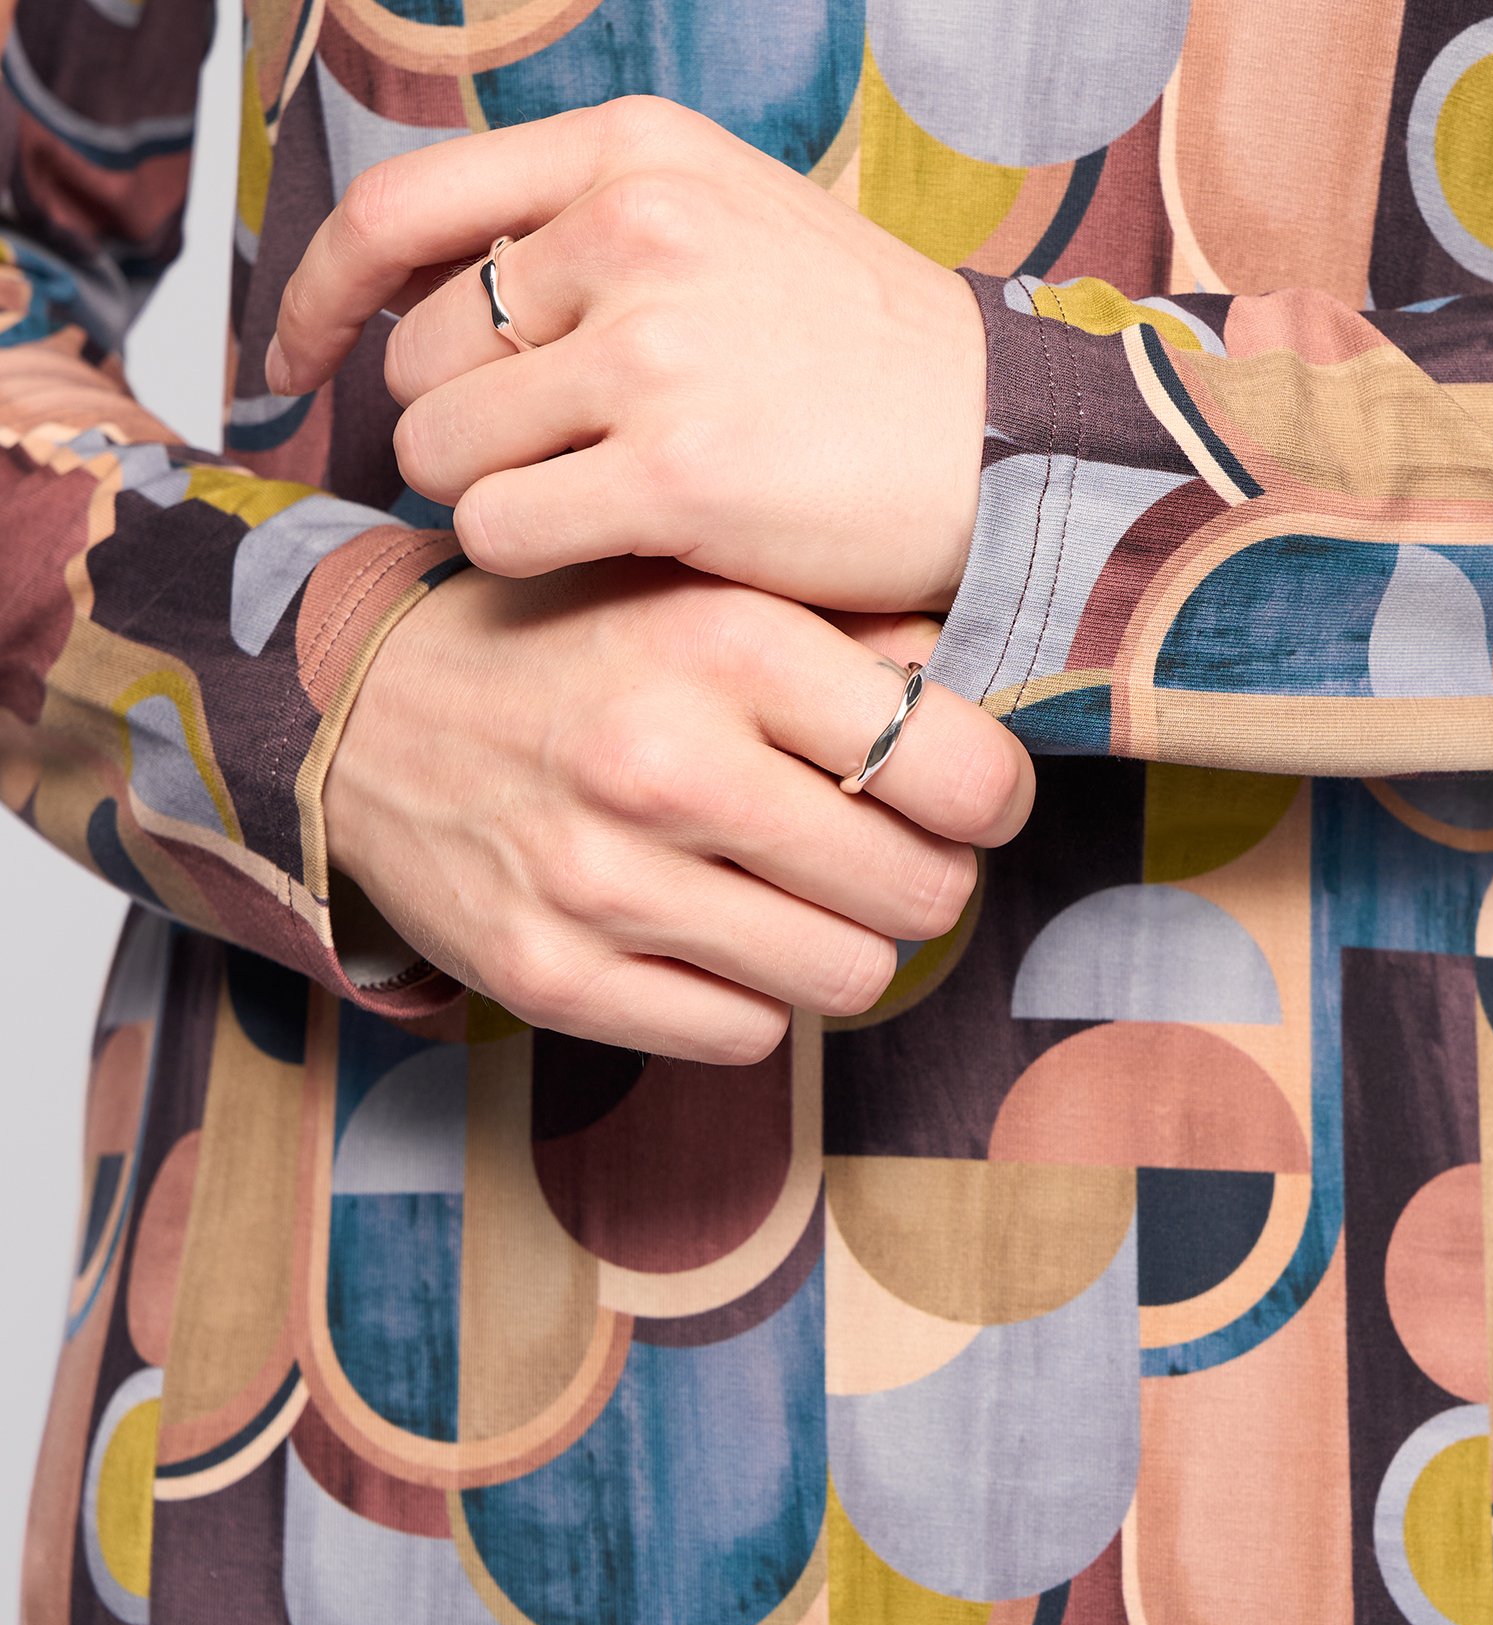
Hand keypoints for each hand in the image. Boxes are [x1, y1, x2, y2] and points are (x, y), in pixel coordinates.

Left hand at [266, 98, 987, 612]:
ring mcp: (656, 349)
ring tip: (598, 499)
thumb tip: (407, 291)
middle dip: (452, 426)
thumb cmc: (862, 349)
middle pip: (418, 358)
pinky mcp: (674, 471)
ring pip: (441, 451)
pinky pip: (497, 531)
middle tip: (545, 462)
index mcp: (639, 152)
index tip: (293, 358)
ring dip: (490, 497)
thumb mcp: (731, 217)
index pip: (400, 209)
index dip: (317, 293)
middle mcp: (636, 229)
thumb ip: (584, 225)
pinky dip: (528, 557)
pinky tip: (613, 545)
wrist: (1010, 438)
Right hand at [322, 558, 1032, 1060]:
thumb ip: (853, 633)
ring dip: (844, 941)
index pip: (954, 767)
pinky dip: (750, 995)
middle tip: (890, 849)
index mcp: (726, 644)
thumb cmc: (577, 640)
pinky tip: (716, 931)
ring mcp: (601, 879)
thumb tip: (989, 695)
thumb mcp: (708, 590)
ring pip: (844, 975)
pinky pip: (743, 1035)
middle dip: (925, 875)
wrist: (368, 707)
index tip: (972, 796)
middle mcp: (665, 761)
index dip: (993, 795)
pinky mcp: (549, 974)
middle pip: (918, 889)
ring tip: (804, 892)